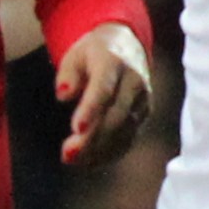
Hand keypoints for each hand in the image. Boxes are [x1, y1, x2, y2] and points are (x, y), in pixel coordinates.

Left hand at [54, 20, 154, 168]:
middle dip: (93, 138)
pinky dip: (110, 152)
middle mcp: (134, 82)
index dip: (91, 110)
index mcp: (114, 62)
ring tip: (72, 159)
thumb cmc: (93, 54)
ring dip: (99, 149)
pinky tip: (89, 162)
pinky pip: (129, 137)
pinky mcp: (144, 114)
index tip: (76, 129)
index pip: (104, 89)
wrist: (127, 47)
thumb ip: (67, 74)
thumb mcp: (74, 55)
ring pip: (124, 130)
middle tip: (67, 154)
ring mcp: (142, 100)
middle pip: (115, 115)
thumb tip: (63, 95)